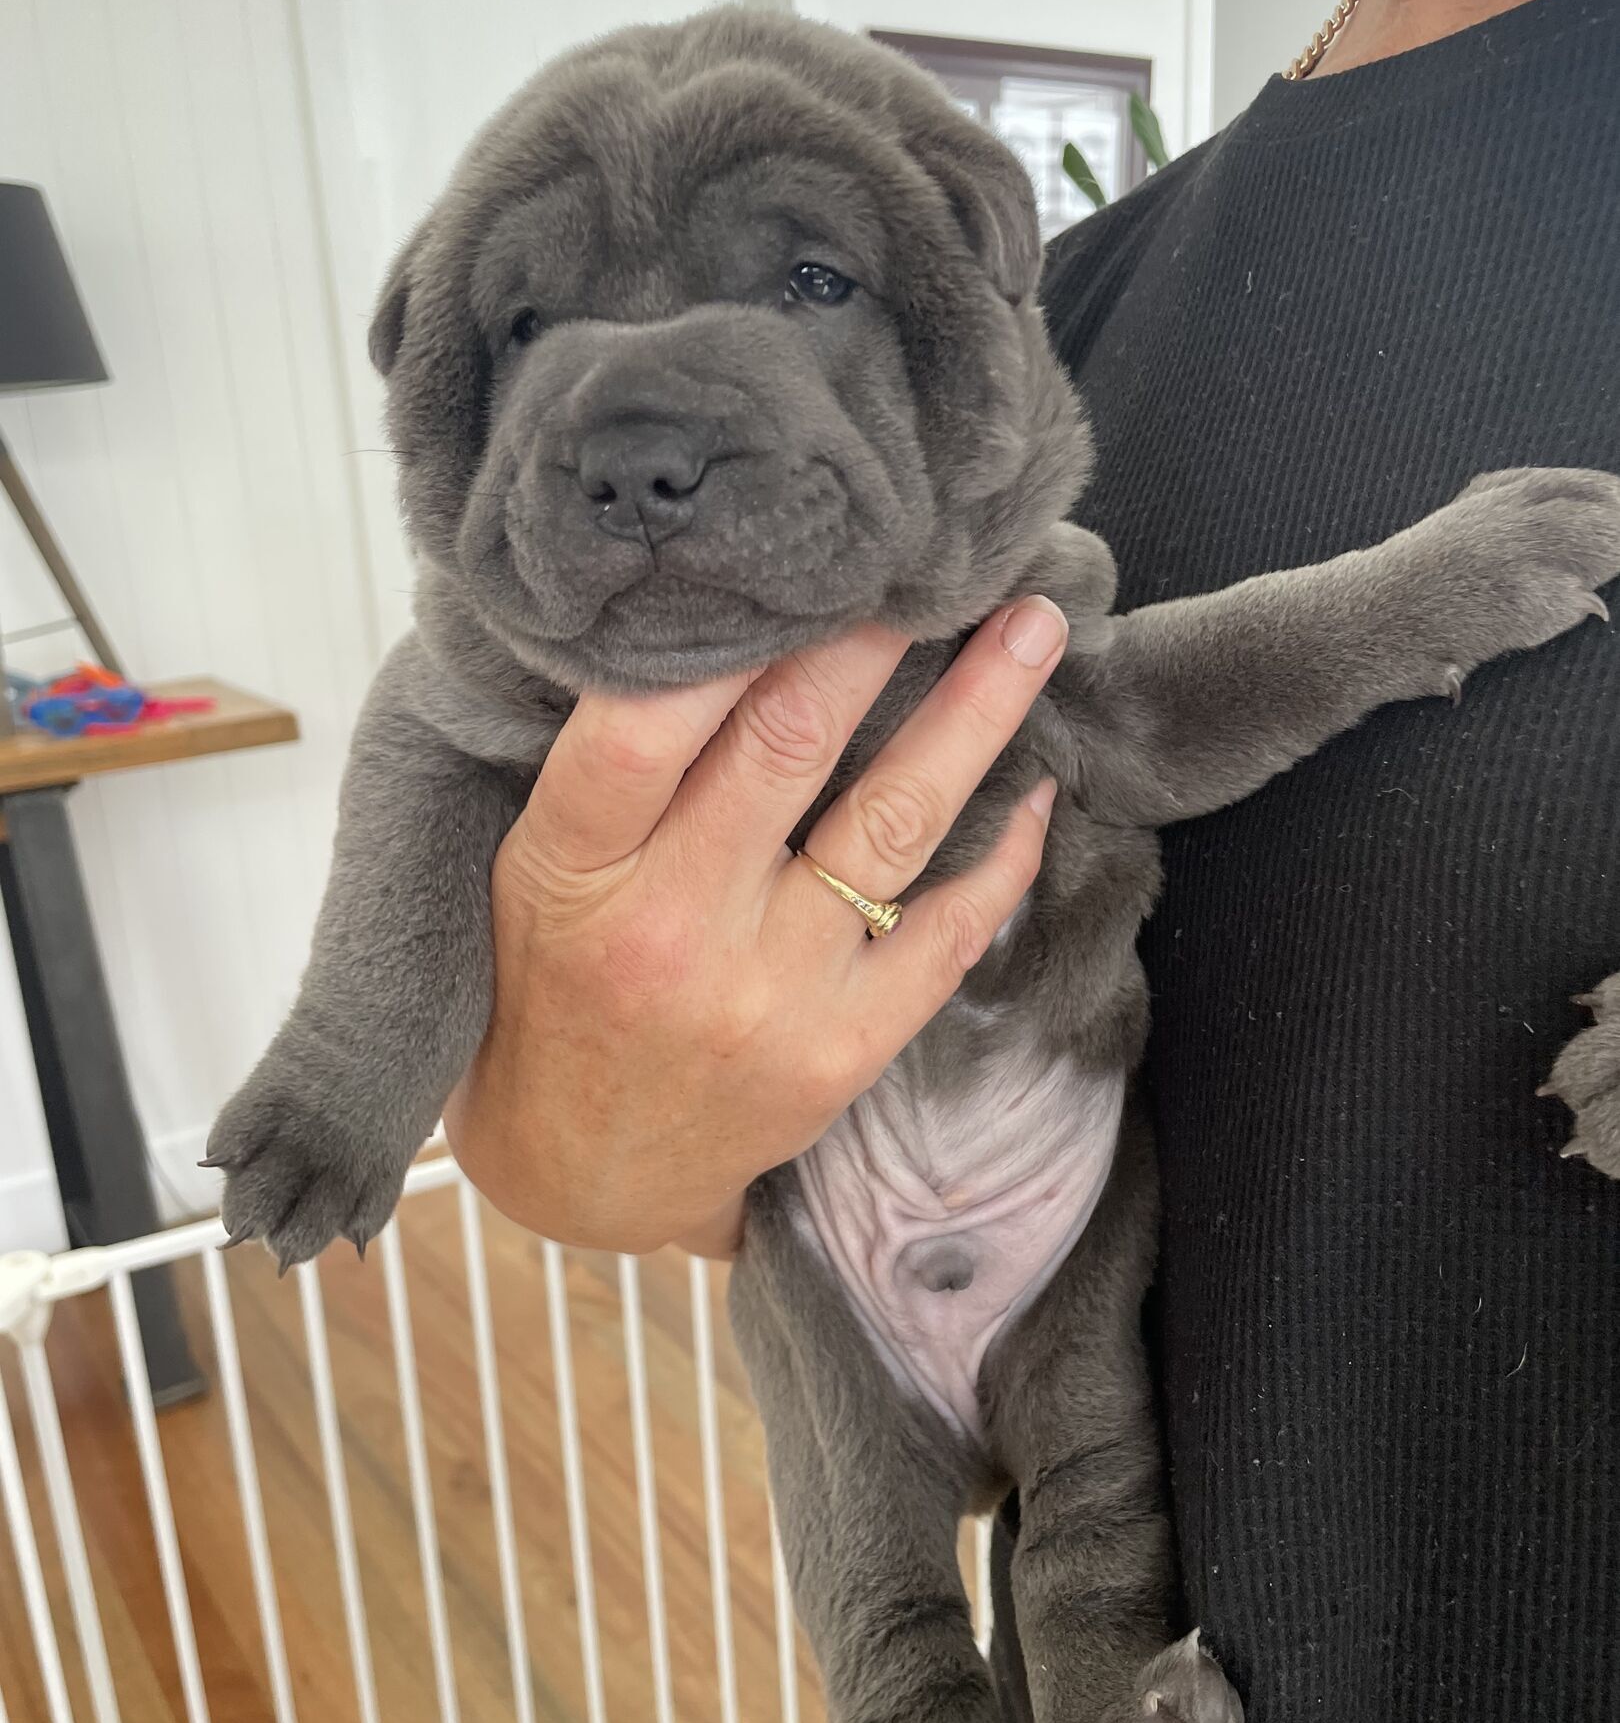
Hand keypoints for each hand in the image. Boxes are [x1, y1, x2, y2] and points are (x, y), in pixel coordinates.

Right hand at [444, 597, 1067, 1255]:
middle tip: (945, 558)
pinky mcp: (840, 1051)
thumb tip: (719, 619)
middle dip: (876, 634)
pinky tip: (1038, 793)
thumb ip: (610, 767)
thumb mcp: (535, 870)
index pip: (642, 724)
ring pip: (890, 820)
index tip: (804, 556)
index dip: (734, 630)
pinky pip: (945, 932)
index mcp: (571, 866)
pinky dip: (1003, 856)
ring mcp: (764, 994)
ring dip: (975, 713)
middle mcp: (668, 928)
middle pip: (787, 744)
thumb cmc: (560, 988)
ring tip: (1034, 631)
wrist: (586, 1166)